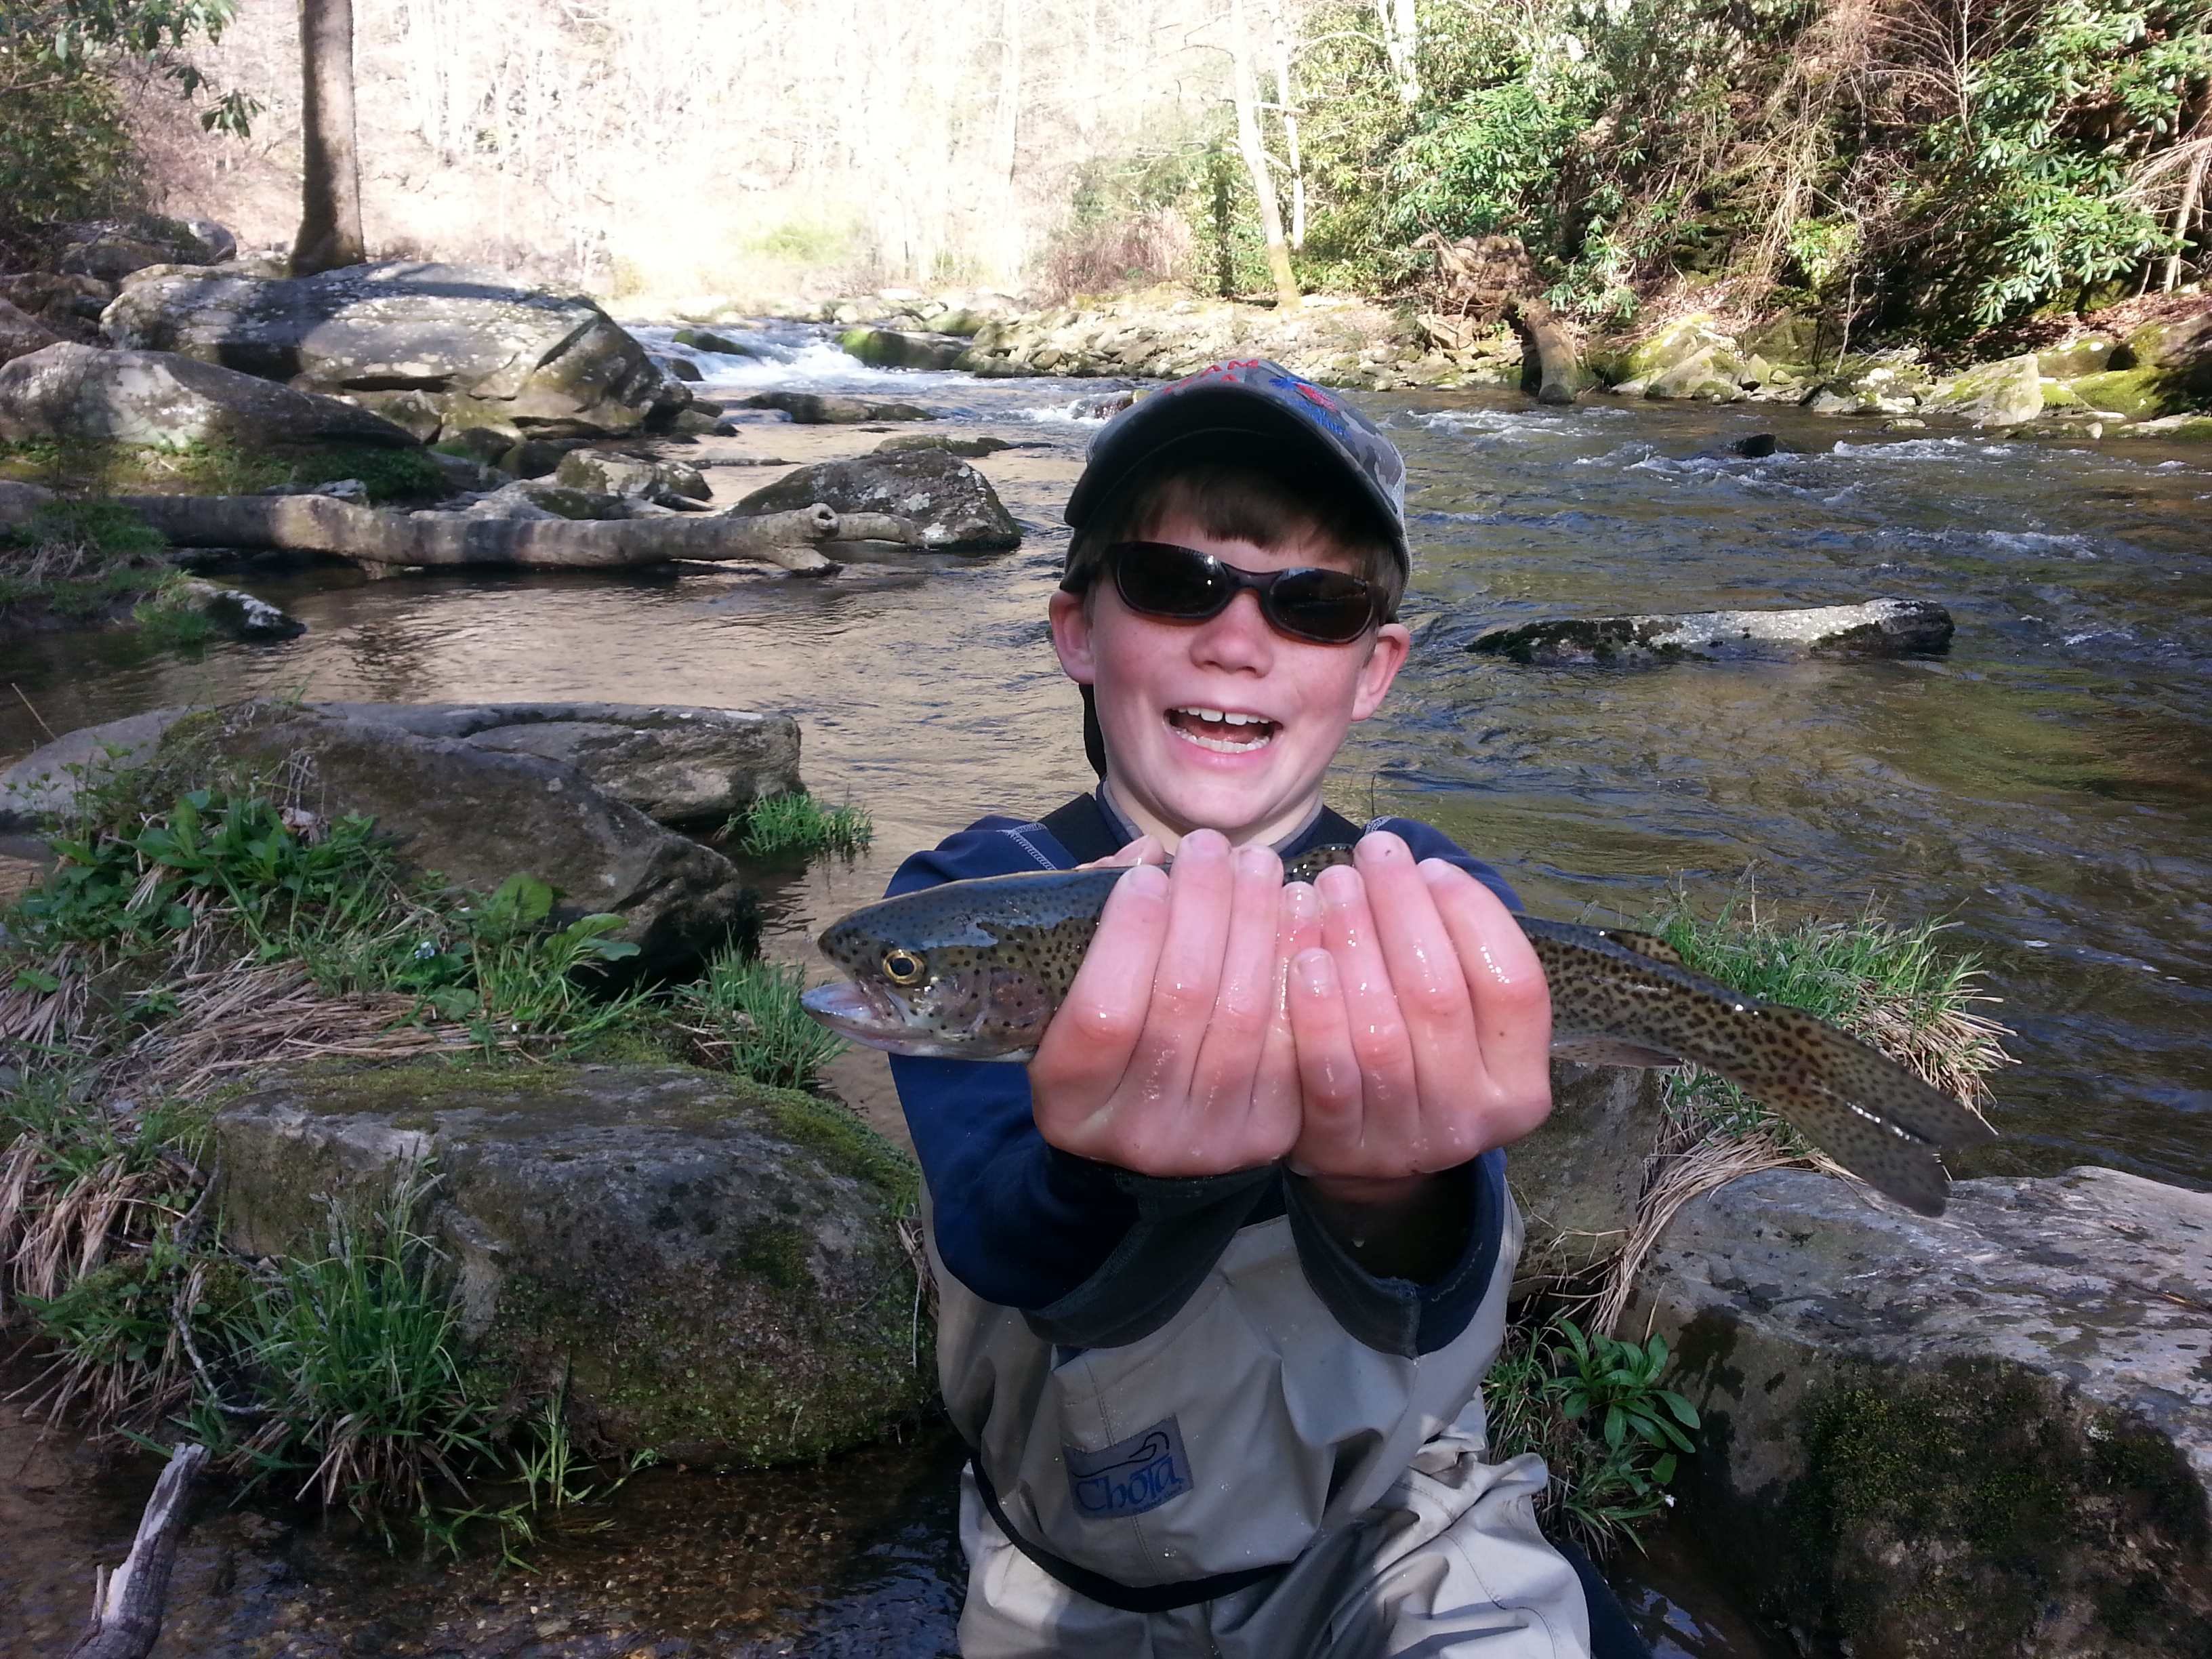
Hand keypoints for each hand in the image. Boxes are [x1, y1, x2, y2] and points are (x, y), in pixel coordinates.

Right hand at [1028, 829, 1302, 1175]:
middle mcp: (1139, 1132)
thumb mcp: (1071, 994)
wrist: (1154, 1133)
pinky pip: (1294, 1036)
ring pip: (1246, 1016)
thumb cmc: (1107, 1043)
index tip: (1149, 871)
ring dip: (1257, 923)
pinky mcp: (1270, 1134)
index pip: (1104, 1014)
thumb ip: (1092, 926)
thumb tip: (1144, 857)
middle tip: (1211, 846)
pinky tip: (1299, 909)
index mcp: (1069, 1102)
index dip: (1130, 933)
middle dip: (1203, 907)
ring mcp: (1210, 1141)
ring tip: (1258, 863)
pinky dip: (1298, 963)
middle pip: (1183, 1002)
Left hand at [1284, 832, 1552, 1190]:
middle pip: (1440, 997)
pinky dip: (1316, 1010)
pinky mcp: (1341, 1147)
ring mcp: (1405, 1140)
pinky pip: (1327, 1072)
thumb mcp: (1461, 1020)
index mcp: (1521, 1084)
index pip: (1514, 984)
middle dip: (1403, 910)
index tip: (1432, 865)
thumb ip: (1457, 956)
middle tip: (1372, 854)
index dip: (1474, 915)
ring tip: (1332, 885)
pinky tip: (1303, 956)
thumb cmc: (1417, 1052)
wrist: (1365, 1151)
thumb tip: (1416, 868)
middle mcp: (1473, 1118)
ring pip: (1381, 1033)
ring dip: (1354, 946)